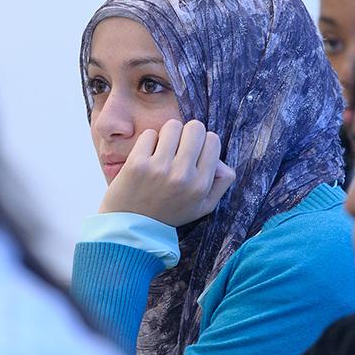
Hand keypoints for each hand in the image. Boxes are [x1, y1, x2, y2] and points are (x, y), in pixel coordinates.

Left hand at [99, 119, 235, 226]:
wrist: (132, 228)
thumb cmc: (169, 213)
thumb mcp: (203, 206)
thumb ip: (221, 182)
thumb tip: (220, 159)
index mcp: (201, 186)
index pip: (213, 140)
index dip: (203, 142)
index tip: (193, 152)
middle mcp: (182, 176)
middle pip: (195, 128)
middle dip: (187, 134)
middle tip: (177, 148)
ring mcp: (159, 168)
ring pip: (173, 126)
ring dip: (167, 136)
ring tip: (161, 152)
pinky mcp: (137, 163)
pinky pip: (149, 134)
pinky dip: (148, 142)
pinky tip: (146, 156)